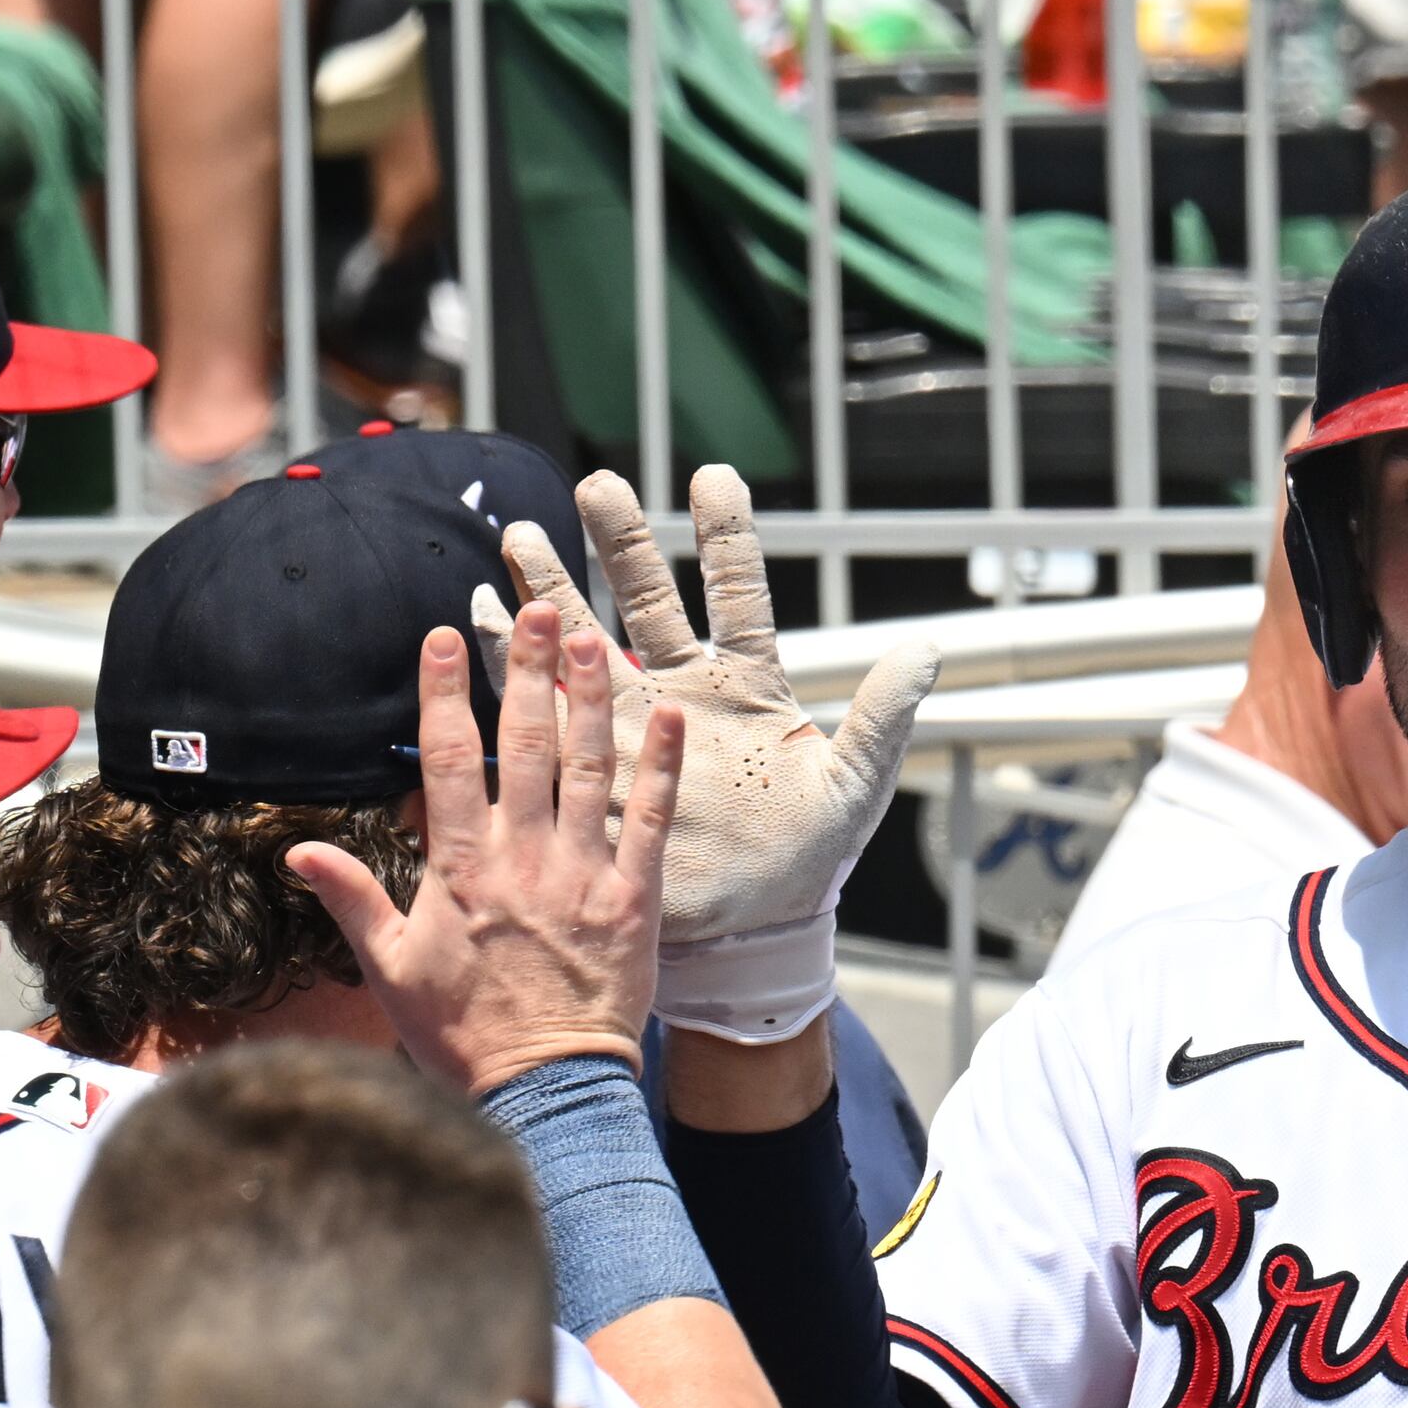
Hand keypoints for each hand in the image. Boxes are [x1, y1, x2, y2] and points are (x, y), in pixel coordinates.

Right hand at [287, 608, 685, 1093]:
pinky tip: (671, 718)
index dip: (445, 692)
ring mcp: (583, 875)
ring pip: (587, 768)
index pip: (448, 761)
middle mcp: (522, 859)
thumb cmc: (464, 1034)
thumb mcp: (389, 969)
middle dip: (526, 671)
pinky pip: (651, 822)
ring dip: (590, 699)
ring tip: (592, 638)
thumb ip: (351, 900)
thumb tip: (296, 850)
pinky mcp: (634, 899)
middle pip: (524, 746)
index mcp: (460, 869)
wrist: (545, 1090)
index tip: (442, 635)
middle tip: (533, 609)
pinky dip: (662, 769)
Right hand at [476, 467, 938, 1044]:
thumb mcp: (854, 785)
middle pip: (648, 598)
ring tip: (520, 535)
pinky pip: (547, 708)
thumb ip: (884, 714)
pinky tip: (479, 615)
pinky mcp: (595, 767)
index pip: (739, 593)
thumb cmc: (808, 859)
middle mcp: (687, 688)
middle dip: (622, 542)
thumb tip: (928, 647)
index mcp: (750, 684)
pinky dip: (513, 664)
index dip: (727, 536)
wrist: (753, 932)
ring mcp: (635, 724)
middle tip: (597, 483)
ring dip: (552, 591)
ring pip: (586, 641)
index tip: (714, 475)